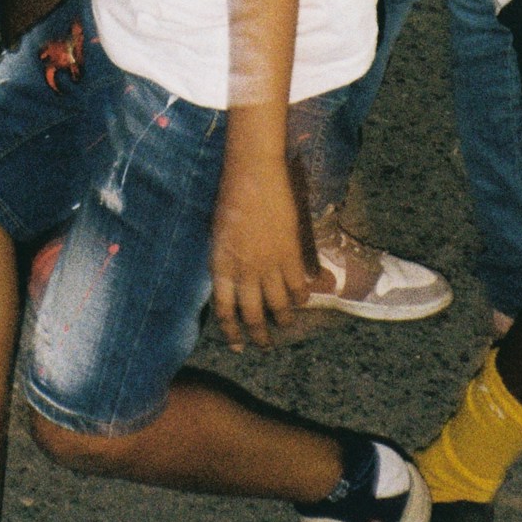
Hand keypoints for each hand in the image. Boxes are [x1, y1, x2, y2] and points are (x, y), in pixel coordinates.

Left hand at [210, 150, 314, 350]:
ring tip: (286, 324)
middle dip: (259, 335)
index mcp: (221, 266)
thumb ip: (225, 263)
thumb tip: (231, 286)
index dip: (232, 332)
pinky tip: (303, 300)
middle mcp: (244, 272)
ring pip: (279, 306)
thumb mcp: (219, 236)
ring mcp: (269, 265)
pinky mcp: (290, 254)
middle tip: (264, 345)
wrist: (253, 176)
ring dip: (284, 319)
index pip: (224, 310)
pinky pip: (298, 287)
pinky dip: (301, 297)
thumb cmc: (231, 199)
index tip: (238, 345)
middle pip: (252, 315)